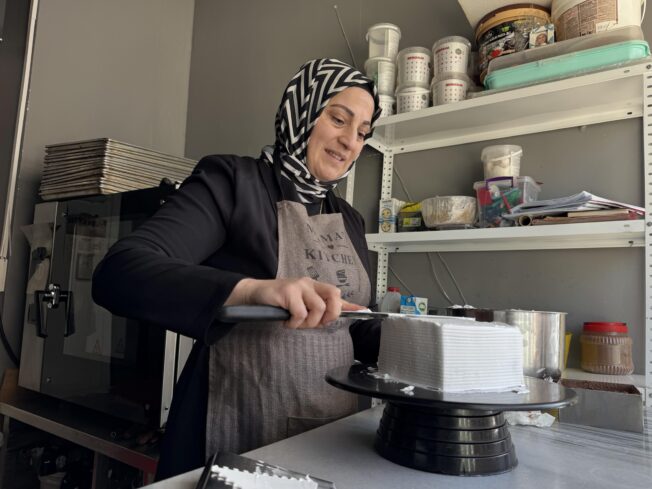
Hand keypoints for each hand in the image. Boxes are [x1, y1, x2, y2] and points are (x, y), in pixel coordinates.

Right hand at [224, 277, 364, 328]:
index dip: (351, 304)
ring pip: (318, 309)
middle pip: (333, 298)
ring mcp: (299, 286)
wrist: (255, 295)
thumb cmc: (279, 302)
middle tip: (313, 323)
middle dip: (329, 316)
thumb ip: (318, 308)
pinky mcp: (288, 292)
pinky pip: (300, 313)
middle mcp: (309, 284)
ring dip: (307, 323)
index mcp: (314, 287)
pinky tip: (285, 321)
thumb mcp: (300, 303)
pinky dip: (294, 323)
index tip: (365, 310)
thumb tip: (341, 313)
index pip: (336, 294)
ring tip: (295, 322)